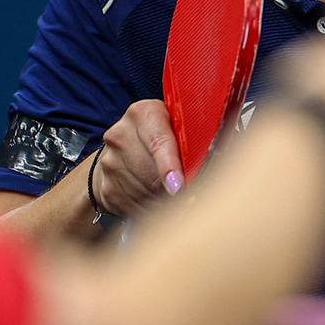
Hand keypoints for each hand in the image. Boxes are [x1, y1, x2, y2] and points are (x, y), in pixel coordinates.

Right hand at [92, 100, 184, 215]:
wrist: (119, 152)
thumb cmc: (158, 137)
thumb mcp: (175, 126)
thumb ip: (191, 137)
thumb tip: (218, 162)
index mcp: (143, 114)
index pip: (159, 142)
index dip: (169, 167)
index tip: (178, 187)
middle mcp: (121, 135)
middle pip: (153, 174)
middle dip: (174, 189)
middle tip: (189, 192)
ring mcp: (110, 162)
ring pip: (145, 194)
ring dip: (163, 201)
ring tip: (171, 193)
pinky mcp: (107, 187)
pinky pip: (134, 208)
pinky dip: (150, 209)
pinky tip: (156, 201)